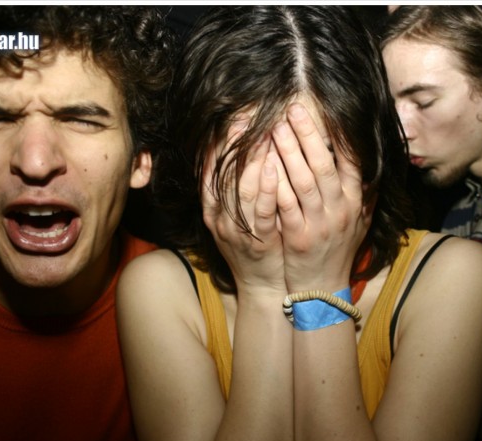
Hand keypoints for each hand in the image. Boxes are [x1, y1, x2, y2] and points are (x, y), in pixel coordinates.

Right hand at [202, 120, 285, 293]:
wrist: (261, 284)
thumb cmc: (254, 241)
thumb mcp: (237, 213)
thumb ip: (236, 185)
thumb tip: (243, 147)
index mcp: (211, 207)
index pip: (209, 168)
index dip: (219, 142)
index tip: (232, 118)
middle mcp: (218, 216)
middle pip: (223, 174)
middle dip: (234, 144)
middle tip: (247, 117)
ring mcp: (235, 229)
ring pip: (239, 189)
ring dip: (251, 160)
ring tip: (262, 133)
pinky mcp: (256, 240)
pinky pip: (259, 211)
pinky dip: (264, 188)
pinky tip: (271, 167)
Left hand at [272, 103, 369, 292]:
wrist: (323, 287)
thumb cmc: (338, 249)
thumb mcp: (359, 221)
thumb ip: (363, 192)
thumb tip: (369, 160)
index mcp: (355, 201)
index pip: (350, 161)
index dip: (337, 134)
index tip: (323, 109)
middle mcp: (341, 209)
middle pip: (323, 164)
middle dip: (307, 134)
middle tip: (291, 109)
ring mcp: (320, 223)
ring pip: (303, 181)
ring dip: (288, 152)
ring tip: (274, 128)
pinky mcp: (298, 237)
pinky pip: (285, 205)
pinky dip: (276, 184)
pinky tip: (264, 165)